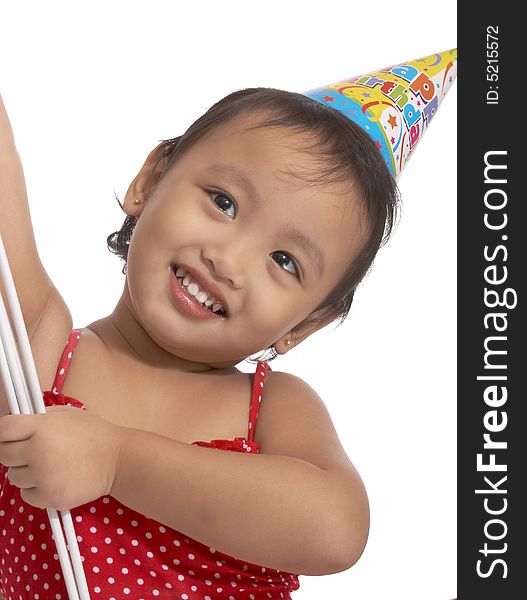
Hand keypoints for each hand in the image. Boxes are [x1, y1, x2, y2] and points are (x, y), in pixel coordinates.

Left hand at [0, 405, 124, 510]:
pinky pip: (26, 495)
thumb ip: (39, 418)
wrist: (117, 460)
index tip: (9, 435)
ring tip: (49, 465)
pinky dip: (36, 489)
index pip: (3, 429)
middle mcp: (38, 451)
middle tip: (33, 451)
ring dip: (26, 472)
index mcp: (42, 427)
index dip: (5, 432)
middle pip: (3, 454)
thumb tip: (15, 425)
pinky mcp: (48, 497)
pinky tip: (54, 479)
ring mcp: (42, 476)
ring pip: (13, 476)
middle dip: (15, 452)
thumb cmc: (94, 434)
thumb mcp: (67, 414)